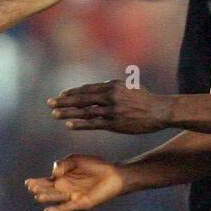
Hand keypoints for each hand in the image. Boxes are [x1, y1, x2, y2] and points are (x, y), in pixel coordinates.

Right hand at [25, 154, 126, 210]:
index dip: (37, 182)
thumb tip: (53, 174)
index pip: (46, 182)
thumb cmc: (96, 165)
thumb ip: (63, 164)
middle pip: (49, 190)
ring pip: (56, 198)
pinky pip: (66, 207)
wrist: (114, 174)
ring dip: (47, 198)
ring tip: (37, 196)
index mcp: (63, 179)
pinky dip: (57, 210)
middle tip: (31, 187)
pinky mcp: (81, 203)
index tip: (27, 182)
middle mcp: (66, 189)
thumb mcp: (76, 160)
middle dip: (40, 189)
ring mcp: (73, 197)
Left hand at [48, 79, 172, 133]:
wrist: (161, 110)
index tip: (61, 95)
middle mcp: (110, 96)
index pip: (87, 89)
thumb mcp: (129, 86)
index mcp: (112, 86)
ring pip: (85, 112)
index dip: (72, 93)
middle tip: (50, 103)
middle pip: (82, 99)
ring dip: (68, 113)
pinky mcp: (115, 124)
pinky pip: (94, 124)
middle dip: (64, 101)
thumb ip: (113, 87)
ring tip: (54, 114)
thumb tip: (101, 87)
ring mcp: (112, 111)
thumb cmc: (146, 99)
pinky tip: (69, 124)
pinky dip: (80, 124)